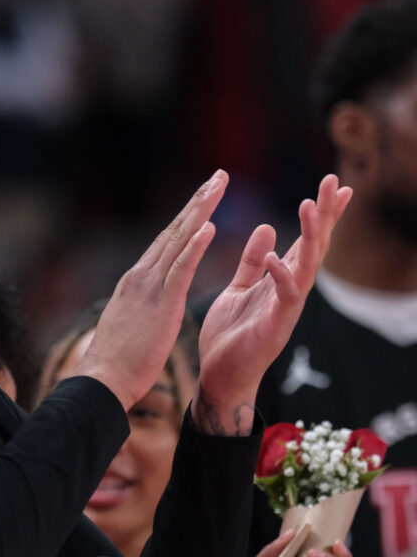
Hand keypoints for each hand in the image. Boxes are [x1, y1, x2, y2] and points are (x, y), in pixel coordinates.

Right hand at [74, 170, 224, 408]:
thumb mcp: (129, 325)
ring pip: (179, 241)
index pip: (164, 242)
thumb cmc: (115, 362)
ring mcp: (149, 288)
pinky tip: (210, 227)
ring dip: (201, 212)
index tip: (202, 197)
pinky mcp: (161, 304)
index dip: (185, 218)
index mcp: (135, 282)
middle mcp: (141, 276)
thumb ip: (138, 308)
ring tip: (219, 187)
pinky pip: (181, 269)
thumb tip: (141, 307)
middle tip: (218, 177)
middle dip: (197, 202)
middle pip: (173, 231)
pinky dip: (195, 246)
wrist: (102, 379)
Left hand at [194, 174, 351, 434]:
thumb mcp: (239, 288)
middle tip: (335, 181)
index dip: (321, 213)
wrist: (220, 375)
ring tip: (310, 204)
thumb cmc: (231, 335)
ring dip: (310, 235)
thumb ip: (253, 261)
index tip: (336, 184)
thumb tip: (267, 227)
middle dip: (326, 214)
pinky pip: (283, 297)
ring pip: (307, 266)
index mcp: (281, 280)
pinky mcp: (275, 326)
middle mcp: (290, 291)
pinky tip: (278, 256)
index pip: (307, 239)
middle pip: (315, 246)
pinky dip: (281, 276)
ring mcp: (286, 308)